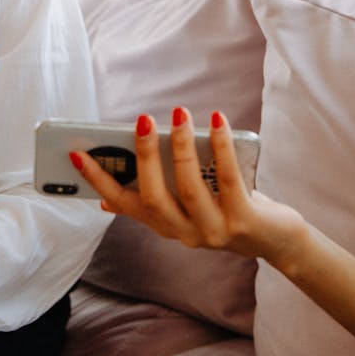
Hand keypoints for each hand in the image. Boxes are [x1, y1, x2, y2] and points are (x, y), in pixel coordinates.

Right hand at [72, 108, 308, 266]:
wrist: (276, 241)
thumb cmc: (227, 210)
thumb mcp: (186, 208)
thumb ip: (154, 201)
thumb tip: (108, 198)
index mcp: (166, 225)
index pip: (124, 205)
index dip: (99, 181)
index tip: (78, 154)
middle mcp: (184, 233)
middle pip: (153, 197)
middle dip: (144, 157)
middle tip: (141, 121)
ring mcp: (213, 231)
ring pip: (188, 189)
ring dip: (181, 148)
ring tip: (179, 114)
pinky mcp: (243, 221)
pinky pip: (229, 180)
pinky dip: (220, 147)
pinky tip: (216, 121)